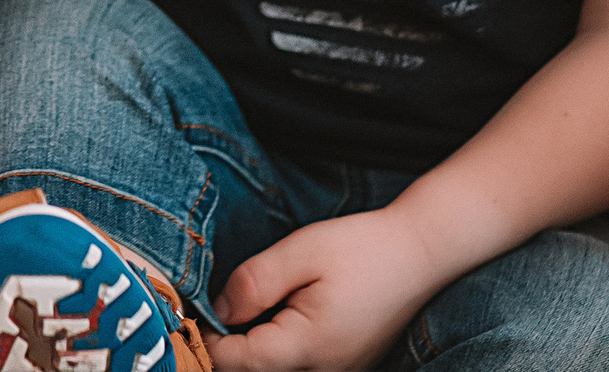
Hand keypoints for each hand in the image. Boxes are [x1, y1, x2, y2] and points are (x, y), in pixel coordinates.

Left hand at [208, 209, 448, 371]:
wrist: (420, 253)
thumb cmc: (363, 248)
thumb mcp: (301, 252)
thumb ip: (254, 283)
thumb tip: (217, 311)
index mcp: (309, 347)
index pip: (238, 362)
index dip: (205, 342)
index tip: (188, 314)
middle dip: (226, 350)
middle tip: (206, 313)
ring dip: (251, 352)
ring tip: (237, 315)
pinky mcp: (345, 367)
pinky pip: (297, 368)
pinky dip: (275, 352)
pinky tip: (270, 321)